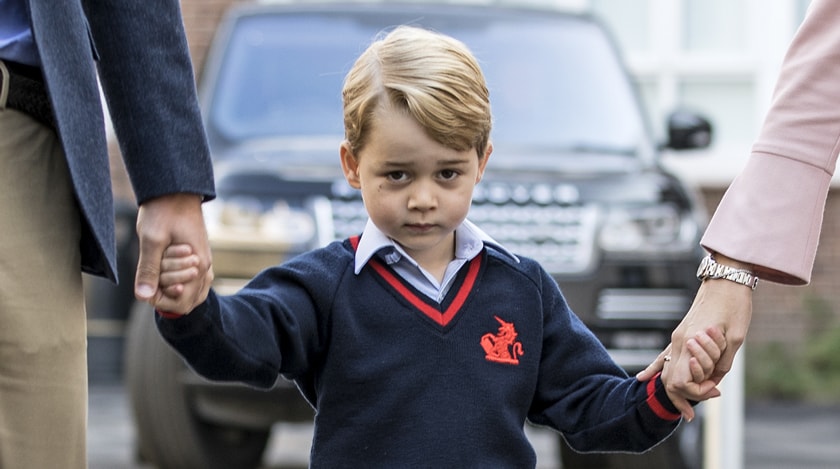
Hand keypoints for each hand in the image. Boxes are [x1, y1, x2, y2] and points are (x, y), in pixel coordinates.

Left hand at [134, 193, 212, 312]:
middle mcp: (205, 267)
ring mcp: (204, 262)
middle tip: (155, 269)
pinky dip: (179, 280)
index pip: (182, 303)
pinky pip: (194, 281)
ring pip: (193, 292)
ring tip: (160, 268)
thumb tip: (144, 297)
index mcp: (198, 265)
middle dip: (167, 292)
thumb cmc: (163, 211)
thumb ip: (148, 270)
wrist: (175, 190)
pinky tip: (166, 269)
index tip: (147, 283)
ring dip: (173, 286)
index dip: (160, 300)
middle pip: (188, 301)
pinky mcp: (200, 256)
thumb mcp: (151, 240)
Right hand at [638, 268, 751, 416]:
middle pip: (670, 380)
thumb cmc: (734, 305)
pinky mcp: (681, 332)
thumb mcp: (736, 338)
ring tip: (682, 408)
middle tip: (697, 409)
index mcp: (691, 341)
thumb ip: (723, 361)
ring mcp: (677, 336)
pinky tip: (641, 378)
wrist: (726, 279)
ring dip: (674, 389)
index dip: (698, 392)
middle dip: (683, 398)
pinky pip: (662, 355)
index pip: (683, 381)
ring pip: (665, 370)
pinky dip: (653, 368)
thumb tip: (714, 379)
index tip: (715, 391)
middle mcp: (679, 341)